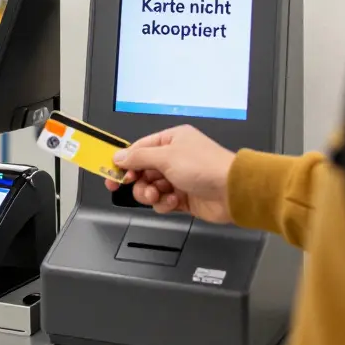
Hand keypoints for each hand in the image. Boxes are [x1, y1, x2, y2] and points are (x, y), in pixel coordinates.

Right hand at [104, 125, 235, 223]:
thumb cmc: (207, 167)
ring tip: (157, 195)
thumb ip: (138, 157)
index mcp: (171, 141)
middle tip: (133, 185)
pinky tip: (174, 201)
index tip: (111, 173)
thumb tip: (119, 156)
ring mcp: (179, 178)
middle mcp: (175, 158)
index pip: (139, 149)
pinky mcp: (184, 198)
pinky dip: (165, 203)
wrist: (233, 192)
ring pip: (151, 188)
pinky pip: (163, 202)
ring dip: (150, 194)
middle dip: (138, 181)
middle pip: (142, 171)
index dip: (124, 162)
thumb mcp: (166, 157)